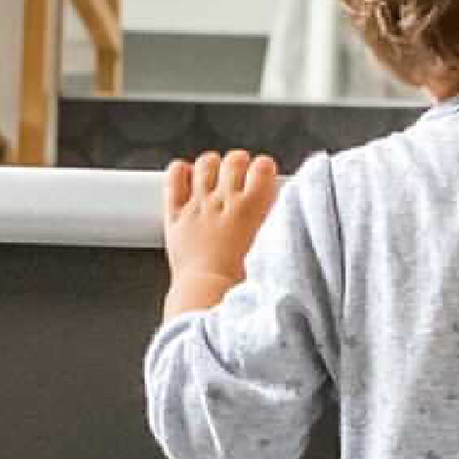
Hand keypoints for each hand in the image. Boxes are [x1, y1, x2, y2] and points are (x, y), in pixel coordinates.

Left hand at [163, 150, 280, 316]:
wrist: (207, 299)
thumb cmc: (241, 285)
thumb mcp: (270, 251)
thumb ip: (276, 225)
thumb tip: (284, 212)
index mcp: (252, 208)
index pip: (263, 167)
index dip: (265, 168)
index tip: (265, 176)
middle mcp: (224, 201)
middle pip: (234, 160)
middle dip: (240, 164)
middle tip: (241, 176)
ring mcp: (197, 206)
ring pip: (205, 164)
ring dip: (212, 165)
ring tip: (216, 175)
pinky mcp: (175, 217)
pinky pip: (174, 179)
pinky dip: (180, 172)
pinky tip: (187, 177)